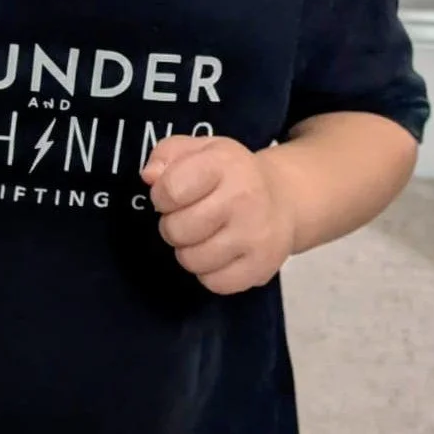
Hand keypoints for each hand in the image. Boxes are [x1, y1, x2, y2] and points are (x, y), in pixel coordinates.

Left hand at [143, 135, 296, 294]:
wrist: (283, 198)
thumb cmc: (231, 174)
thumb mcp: (199, 149)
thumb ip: (166, 155)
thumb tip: (150, 177)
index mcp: (224, 163)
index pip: (170, 190)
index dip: (162, 197)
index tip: (174, 195)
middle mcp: (244, 197)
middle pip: (176, 230)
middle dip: (174, 227)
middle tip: (190, 218)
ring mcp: (255, 235)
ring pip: (192, 260)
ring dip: (190, 251)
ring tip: (206, 236)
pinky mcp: (261, 267)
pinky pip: (213, 283)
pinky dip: (211, 273)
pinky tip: (222, 253)